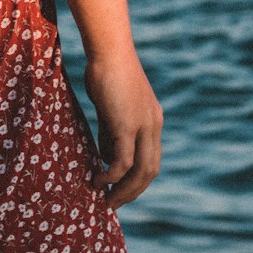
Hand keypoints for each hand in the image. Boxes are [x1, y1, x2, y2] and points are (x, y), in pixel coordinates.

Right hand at [84, 48, 162, 207]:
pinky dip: (112, 175)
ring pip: (140, 171)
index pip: (151, 158)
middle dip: (133, 191)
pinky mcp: (127, 125)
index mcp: (153, 119)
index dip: (138, 179)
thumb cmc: (105, 70)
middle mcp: (153, 125)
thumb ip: (112, 130)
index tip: (121, 189)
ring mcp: (143, 126)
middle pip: (150, 171)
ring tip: (107, 200)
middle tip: (114, 203)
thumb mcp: (111, 105)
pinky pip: (123, 161)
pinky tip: (98, 180)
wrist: (109, 48)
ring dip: (124, 190)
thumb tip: (106, 156)